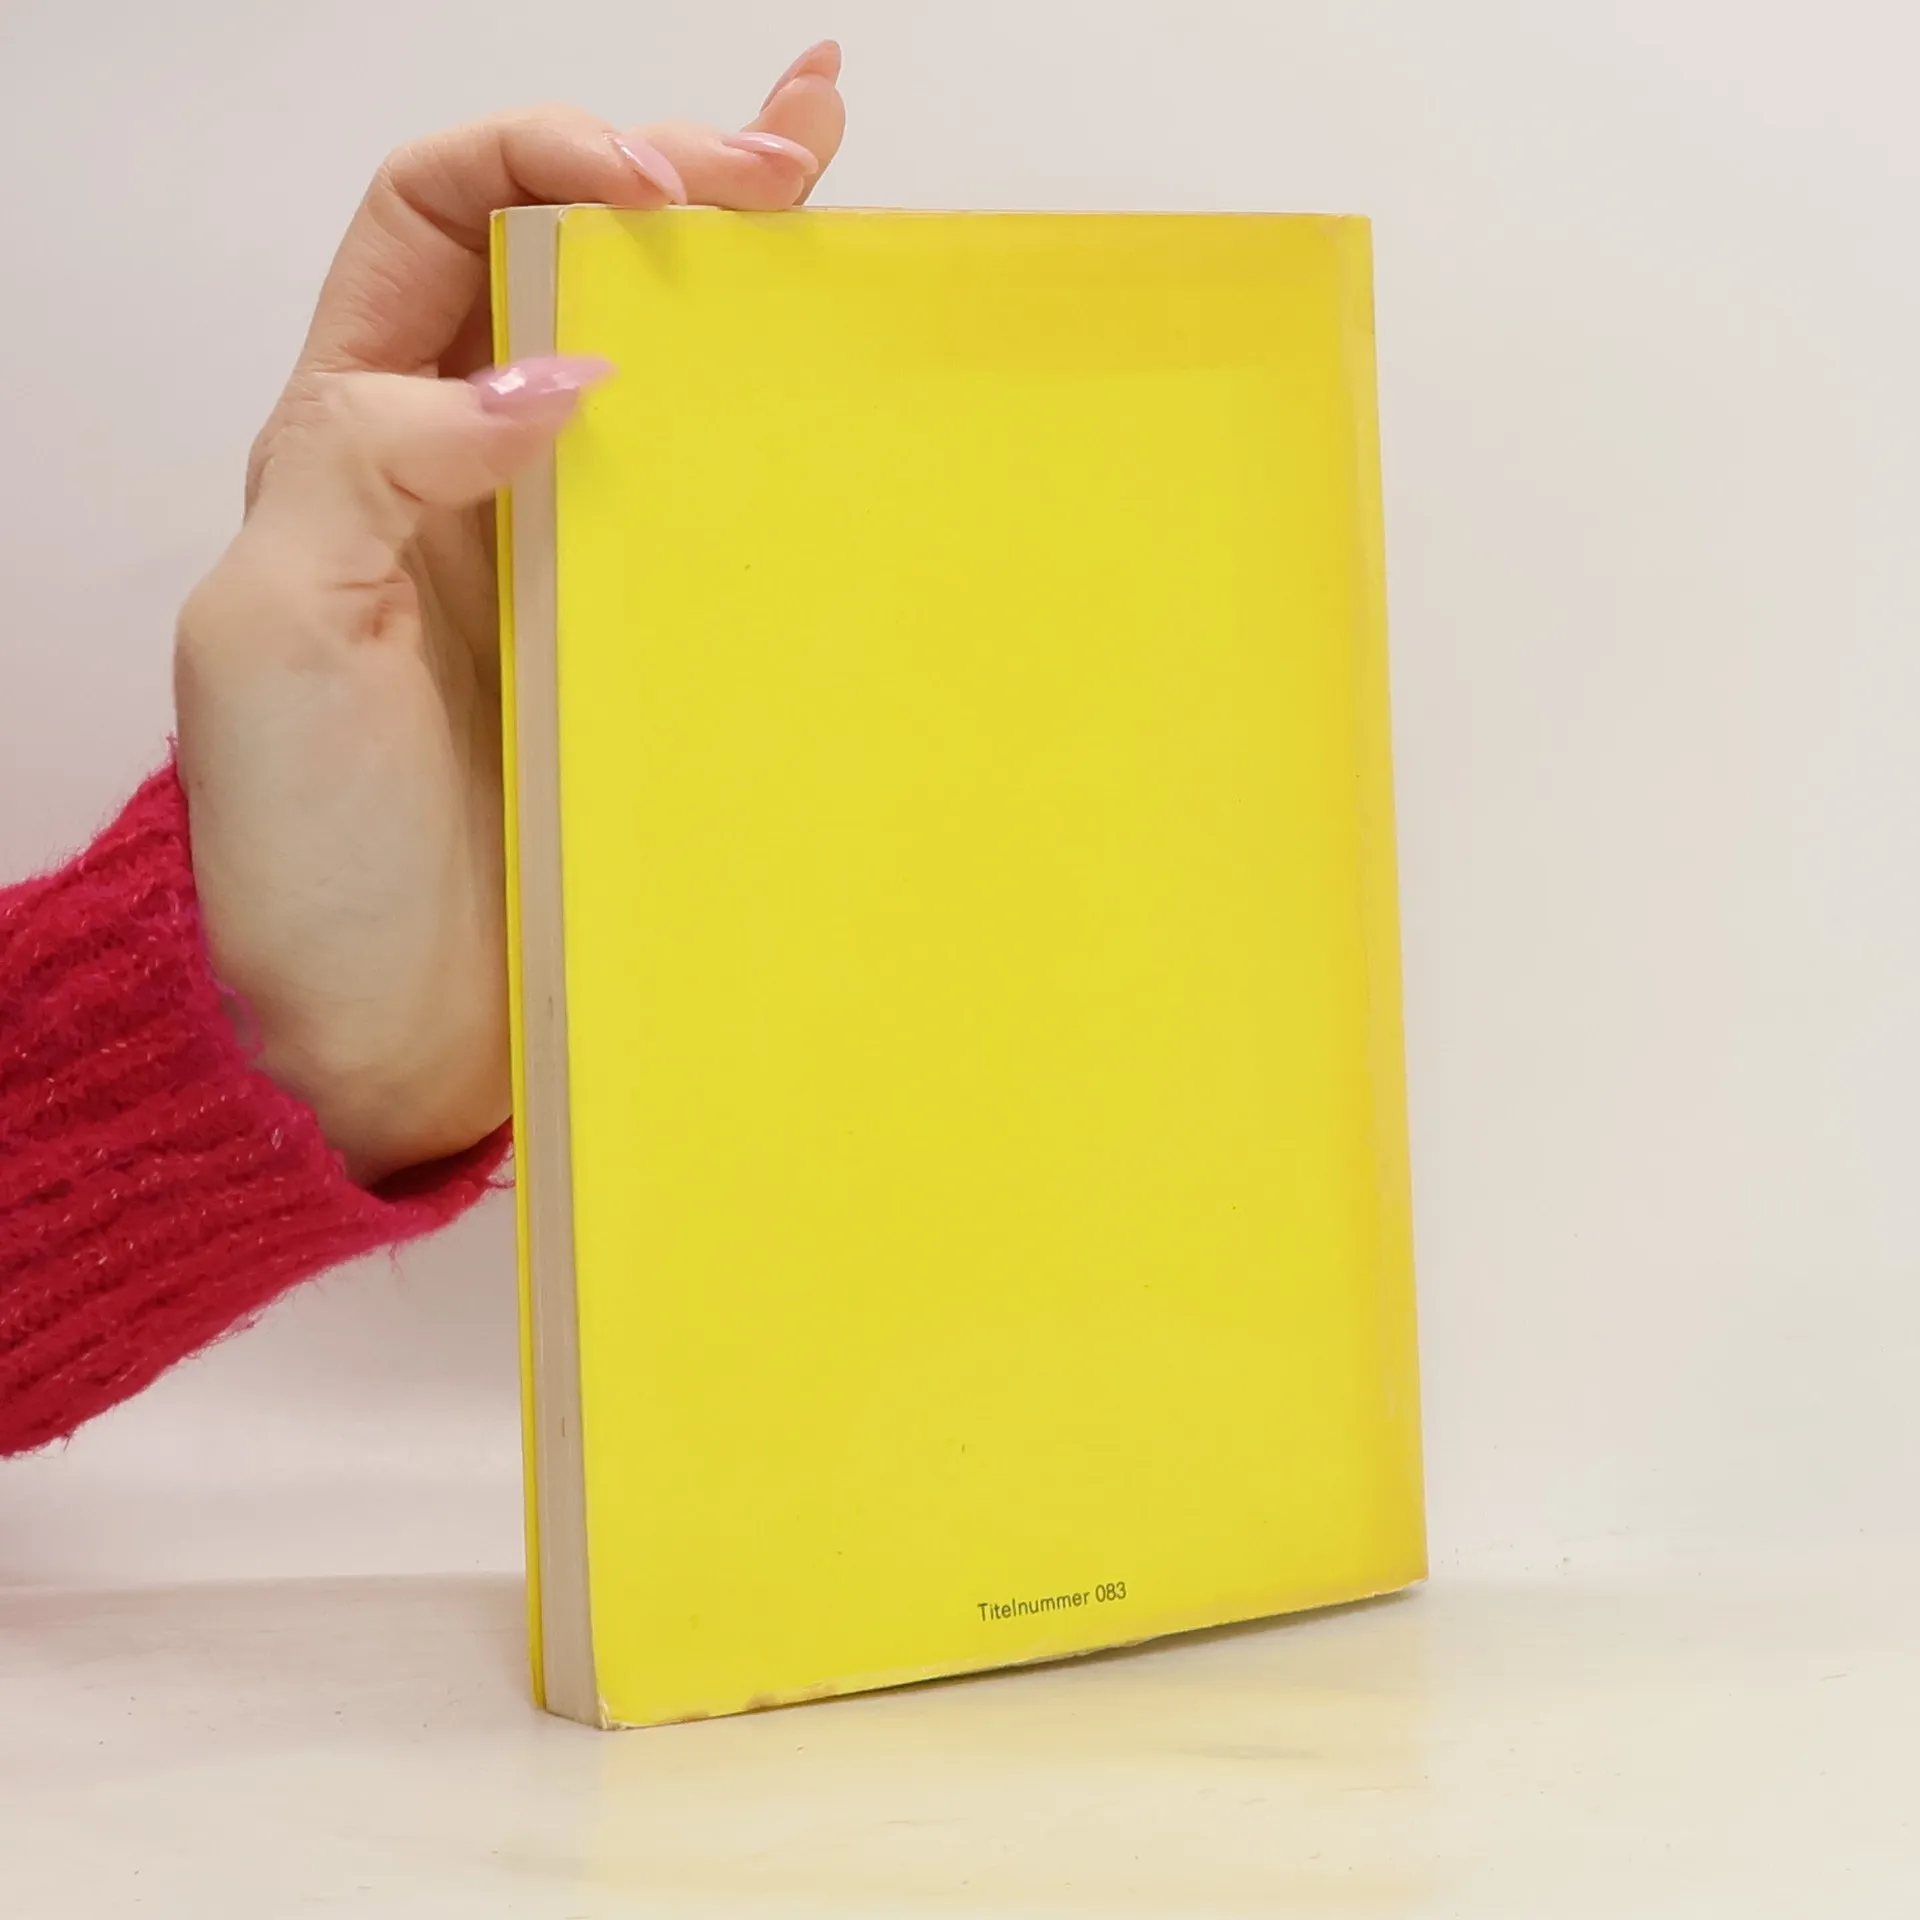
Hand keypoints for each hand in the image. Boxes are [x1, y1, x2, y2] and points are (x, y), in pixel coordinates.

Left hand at [174, 45, 846, 1184]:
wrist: (383, 1036)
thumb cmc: (306, 856)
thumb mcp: (275, 633)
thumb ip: (371, 466)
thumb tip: (554, 370)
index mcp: (354, 438)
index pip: (438, 221)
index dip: (540, 164)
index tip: (656, 197)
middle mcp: (471, 476)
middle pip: (567, 267)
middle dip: (676, 180)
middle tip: (795, 151)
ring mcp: (571, 562)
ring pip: (660, 375)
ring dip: (745, 275)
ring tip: (835, 179)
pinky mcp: (646, 651)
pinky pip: (715, 518)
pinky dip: (783, 441)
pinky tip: (853, 390)